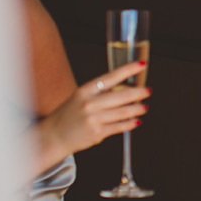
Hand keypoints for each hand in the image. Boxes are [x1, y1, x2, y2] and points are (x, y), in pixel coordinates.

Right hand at [32, 61, 148, 175]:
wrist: (53, 136)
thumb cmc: (68, 115)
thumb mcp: (80, 97)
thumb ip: (100, 92)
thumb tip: (125, 87)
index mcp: (85, 90)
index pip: (111, 77)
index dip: (128, 70)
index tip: (142, 64)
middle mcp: (89, 104)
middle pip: (122, 95)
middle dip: (139, 92)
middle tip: (147, 90)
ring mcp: (94, 119)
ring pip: (124, 112)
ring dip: (138, 109)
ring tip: (144, 107)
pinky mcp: (97, 133)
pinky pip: (120, 126)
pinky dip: (130, 123)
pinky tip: (136, 121)